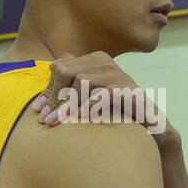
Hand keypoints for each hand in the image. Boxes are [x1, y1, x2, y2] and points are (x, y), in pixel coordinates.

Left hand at [29, 52, 175, 147]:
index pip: (59, 68)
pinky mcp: (130, 89)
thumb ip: (69, 89)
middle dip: (54, 97)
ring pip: (82, 82)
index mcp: (92, 60)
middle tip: (45, 120)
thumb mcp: (88, 100)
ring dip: (67, 105)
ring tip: (57, 122)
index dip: (47, 90)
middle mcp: (104, 63)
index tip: (38, 111)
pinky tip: (82, 117)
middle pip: (66, 72)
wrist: (149, 126)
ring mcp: (118, 74)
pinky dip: (91, 105)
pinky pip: (105, 93)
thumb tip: (42, 92)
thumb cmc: (114, 113)